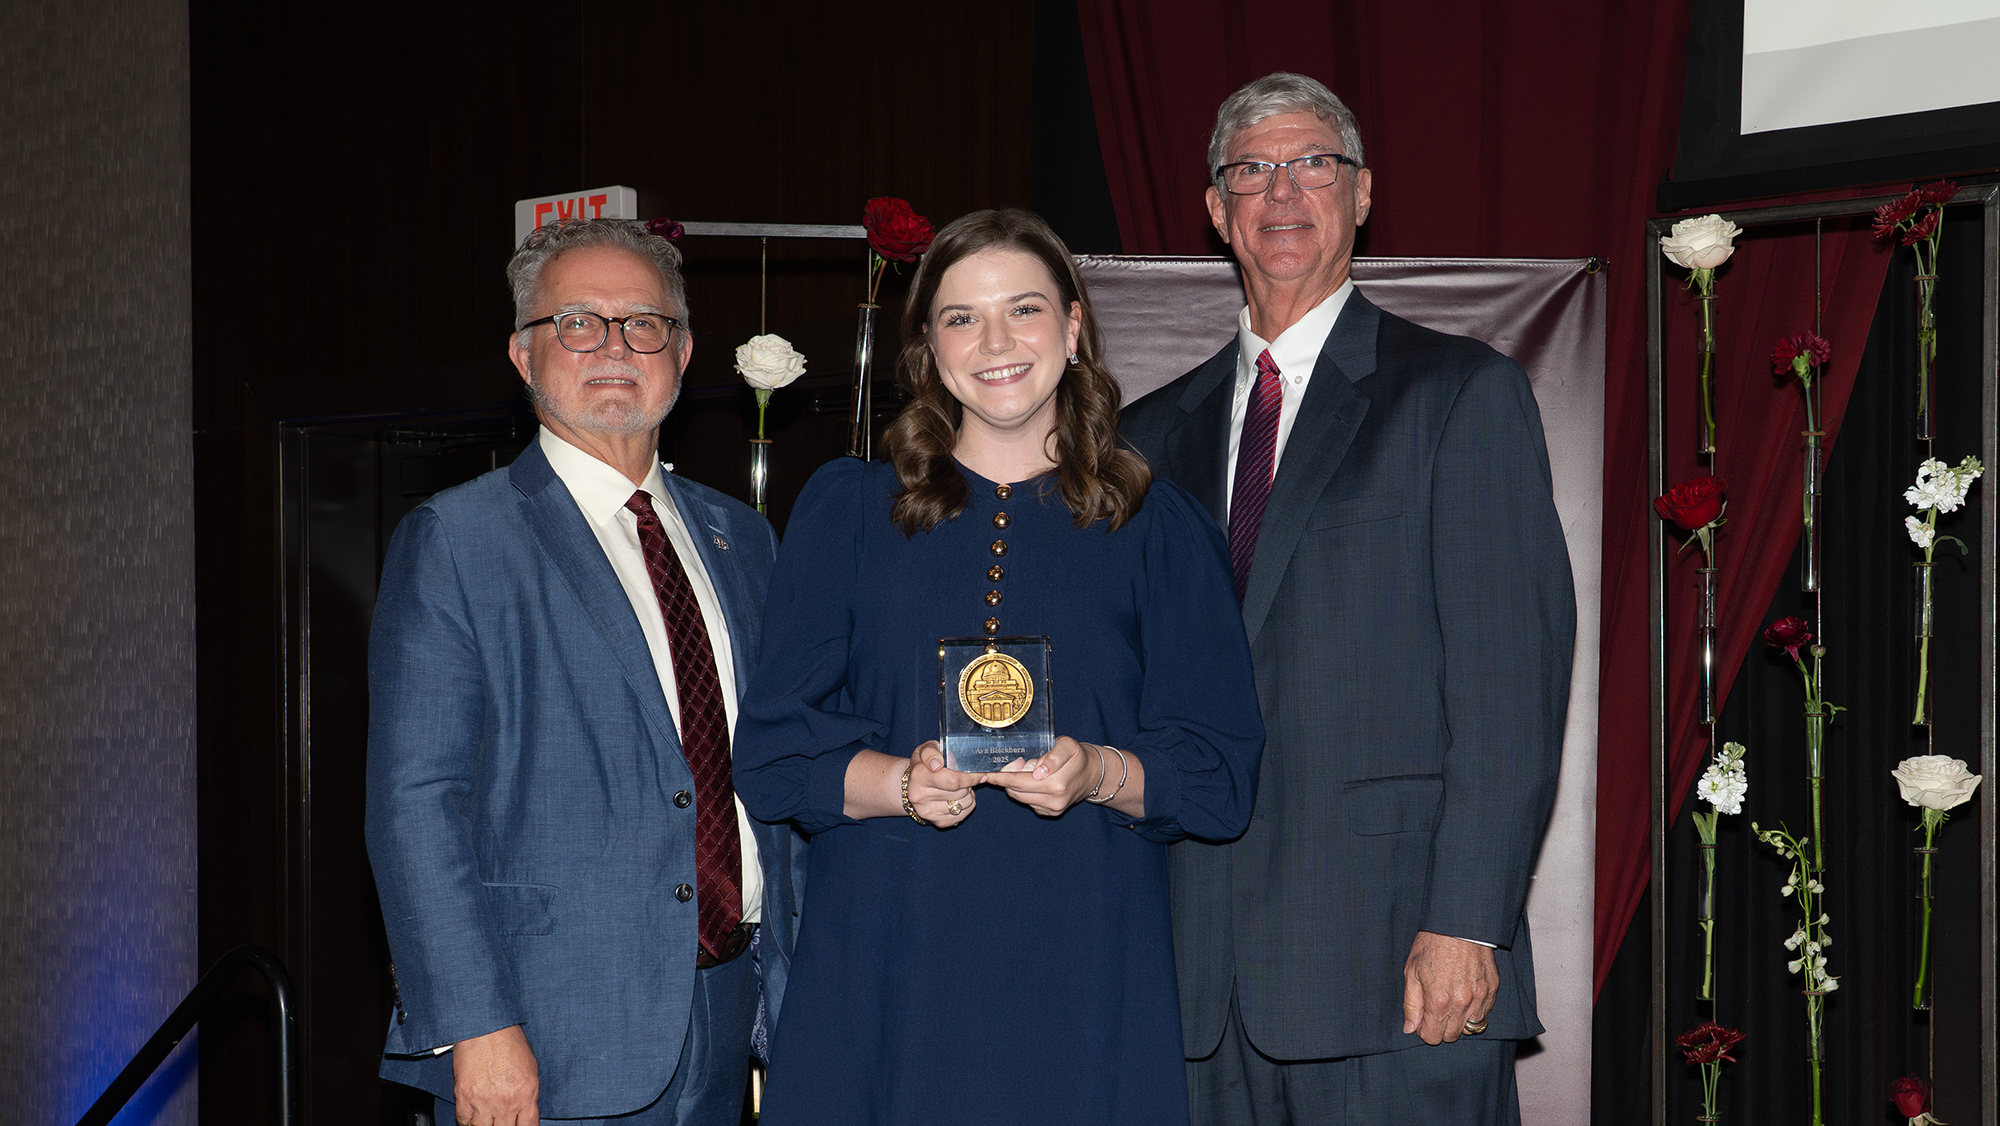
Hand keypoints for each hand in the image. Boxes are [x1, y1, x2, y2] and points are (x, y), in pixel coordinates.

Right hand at [451, 1024, 538, 1124]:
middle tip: (501, 1121)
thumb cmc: (509, 1041)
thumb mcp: (531, 1068)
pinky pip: (464, 1121)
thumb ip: (529, 1094)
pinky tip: (472, 1116)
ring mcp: (483, 1101)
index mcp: (526, 1095)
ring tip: (487, 1120)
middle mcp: (506, 1102)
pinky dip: (468, 1121)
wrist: (486, 1026)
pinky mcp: (463, 1096)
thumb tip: (526, 1110)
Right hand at [908, 742, 981, 827]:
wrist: (913, 785)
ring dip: (968, 794)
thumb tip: (937, 764)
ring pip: (965, 803)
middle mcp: (921, 797)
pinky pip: (964, 814)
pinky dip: (966, 805)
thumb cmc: (924, 764)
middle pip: (961, 792)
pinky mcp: (938, 822)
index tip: (979, 773)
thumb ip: (931, 752)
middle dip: (968, 783)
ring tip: (959, 787)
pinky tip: (957, 798)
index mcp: (919, 777)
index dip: (970, 777)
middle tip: (964, 777)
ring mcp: (929, 812)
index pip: (953, 781)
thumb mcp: (925, 750)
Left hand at [983, 736, 1099, 817]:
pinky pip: (1028, 802)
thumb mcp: (1068, 746)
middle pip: (1016, 791)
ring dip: (1017, 785)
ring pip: (1020, 797)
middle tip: (1018, 762)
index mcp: (1056, 784)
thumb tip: (1038, 772)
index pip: (1019, 782)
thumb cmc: (1078, 757)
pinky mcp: (1050, 814)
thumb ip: (1053, 756)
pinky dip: (1025, 792)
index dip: (1001, 778)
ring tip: (1030, 770)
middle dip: (1009, 778)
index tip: (986, 775)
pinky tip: (1035, 781)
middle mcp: (1054, 801)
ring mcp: (1052, 810)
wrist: (1092, 774)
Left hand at [1401, 931, 1498, 1045]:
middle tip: (1436, 1009)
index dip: (1425, 1031)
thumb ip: (1411, 1004)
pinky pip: (1484, 1013)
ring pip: (1471, 1028)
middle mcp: (1462, 1003)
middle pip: (1452, 1036)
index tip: (1423, 1020)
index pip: (1433, 1038)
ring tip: (1451, 1001)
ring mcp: (1480, 997)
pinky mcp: (1493, 989)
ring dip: (1459, 1020)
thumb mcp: (1411, 971)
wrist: (1458, 923)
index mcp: (1439, 1001)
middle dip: (1441, 1027)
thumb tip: (1410, 1028)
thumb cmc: (1431, 944)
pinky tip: (1465, 995)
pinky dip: (1475, 1010)